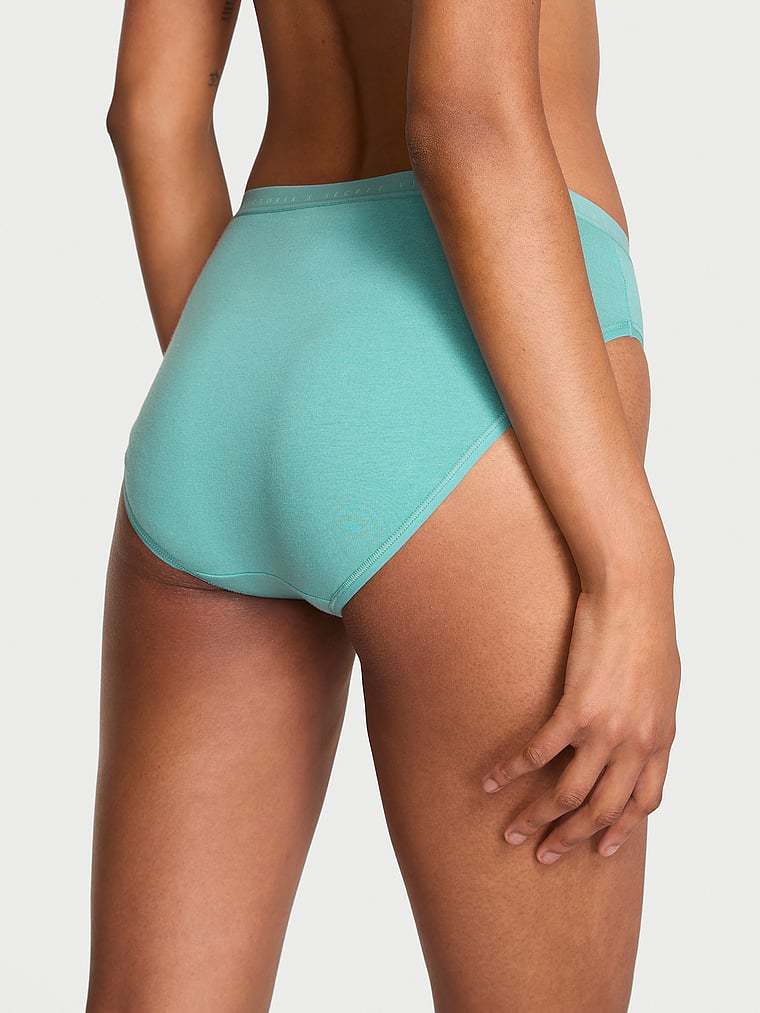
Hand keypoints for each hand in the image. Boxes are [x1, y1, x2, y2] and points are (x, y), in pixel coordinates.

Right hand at [482, 585, 679, 863]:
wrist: (634, 595)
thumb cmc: (647, 629)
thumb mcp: (661, 684)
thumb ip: (649, 716)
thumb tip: (636, 730)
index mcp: (660, 738)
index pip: (644, 802)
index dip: (620, 830)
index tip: (600, 850)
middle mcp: (636, 743)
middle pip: (602, 809)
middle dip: (572, 839)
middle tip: (545, 855)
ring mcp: (607, 730)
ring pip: (569, 793)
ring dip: (538, 818)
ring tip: (512, 831)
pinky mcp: (576, 709)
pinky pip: (539, 754)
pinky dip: (512, 771)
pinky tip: (491, 781)